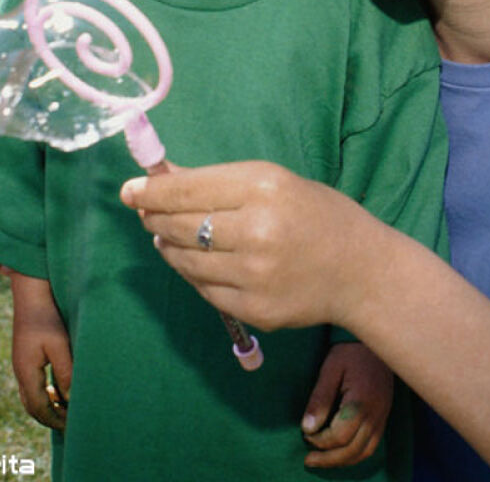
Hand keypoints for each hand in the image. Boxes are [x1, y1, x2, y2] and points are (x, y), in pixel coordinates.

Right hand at [10, 272, 72, 430]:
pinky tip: (57, 390)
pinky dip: (43, 394)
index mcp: (26, 372)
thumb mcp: (60, 345)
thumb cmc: (46, 317)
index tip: (71, 426)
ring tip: (64, 411)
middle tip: (69, 424)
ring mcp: (20, 364)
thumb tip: (70, 398)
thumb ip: (65, 372)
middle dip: (49, 418)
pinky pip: (32, 385)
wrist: (31, 293)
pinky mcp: (25, 356)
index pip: (39, 408)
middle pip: (32, 406)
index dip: (55, 420)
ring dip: (46, 407)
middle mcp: (20, 371)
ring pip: (30, 397)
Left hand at [120, 160, 387, 332]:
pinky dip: (191, 273)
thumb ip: (216, 182)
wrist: (360, 269)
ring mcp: (254, 275)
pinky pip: (203, 289)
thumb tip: (160, 178)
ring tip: (165, 236)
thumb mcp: (272, 181)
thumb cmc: (315, 213)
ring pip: (185, 261)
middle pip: (180, 226)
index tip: (129, 191)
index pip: (188, 190)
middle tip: (145, 212)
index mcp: (262, 188)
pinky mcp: (254, 310)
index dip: (151, 191)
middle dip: (154, 218)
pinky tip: (193, 261)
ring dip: (167, 246)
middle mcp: (256, 231)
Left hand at [302, 342, 393, 467]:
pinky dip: (356, 454)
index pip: (340, 435)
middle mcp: (375, 414)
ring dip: (342, 461)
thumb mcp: (330, 369)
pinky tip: (341, 452)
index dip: (320, 440)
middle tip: (309, 460)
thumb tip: (307, 427)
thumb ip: (320, 399)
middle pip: (353, 450)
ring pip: (364, 452)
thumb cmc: (349, 352)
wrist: (375, 340)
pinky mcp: (383, 416)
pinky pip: (372, 445)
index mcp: (361, 402)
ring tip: (323, 460)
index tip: (305, 434)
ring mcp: (382, 417)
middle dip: (329, 458)